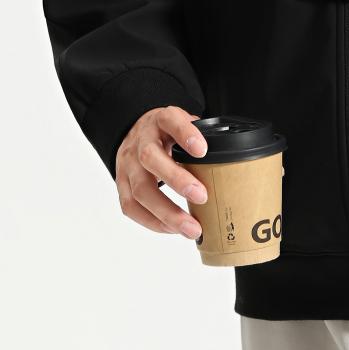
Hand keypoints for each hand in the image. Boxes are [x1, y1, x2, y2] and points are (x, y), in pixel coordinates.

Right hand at [115, 105, 209, 238]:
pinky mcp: (121, 184)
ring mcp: (128, 163)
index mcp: (161, 121)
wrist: (135, 131)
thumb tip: (228, 165)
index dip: (186, 134)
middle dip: (177, 180)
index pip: (171, 120)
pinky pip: (131, 206)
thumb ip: (201, 138)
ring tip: (191, 228)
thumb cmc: (166, 133)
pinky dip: (152, 222)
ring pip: (140, 189)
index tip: (202, 150)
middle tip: (202, 196)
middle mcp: (141, 141)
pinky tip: (172, 229)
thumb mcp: (184, 125)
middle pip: (151, 158)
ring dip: (167, 212)